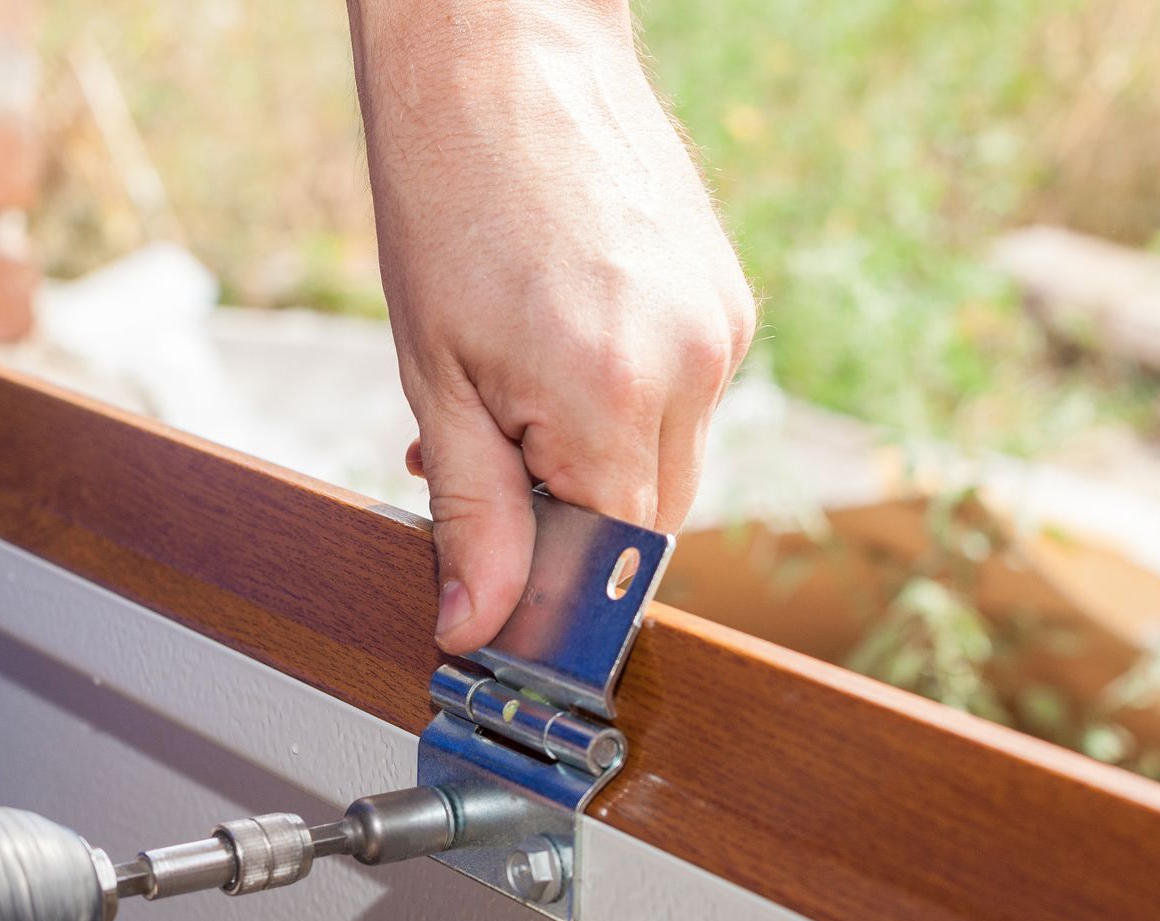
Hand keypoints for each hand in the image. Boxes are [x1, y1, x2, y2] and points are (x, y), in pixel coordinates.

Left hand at [348, 0, 754, 650]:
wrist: (503, 48)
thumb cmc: (449, 189)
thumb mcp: (434, 374)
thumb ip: (470, 512)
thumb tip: (476, 624)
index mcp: (614, 393)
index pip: (611, 567)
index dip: (554, 606)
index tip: (503, 621)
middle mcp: (693, 365)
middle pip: (645, 524)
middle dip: (563, 535)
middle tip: (478, 494)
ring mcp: (721, 325)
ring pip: (664, 464)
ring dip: (586, 471)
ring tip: (499, 409)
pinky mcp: (725, 296)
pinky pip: (680, 401)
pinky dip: (616, 414)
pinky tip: (547, 368)